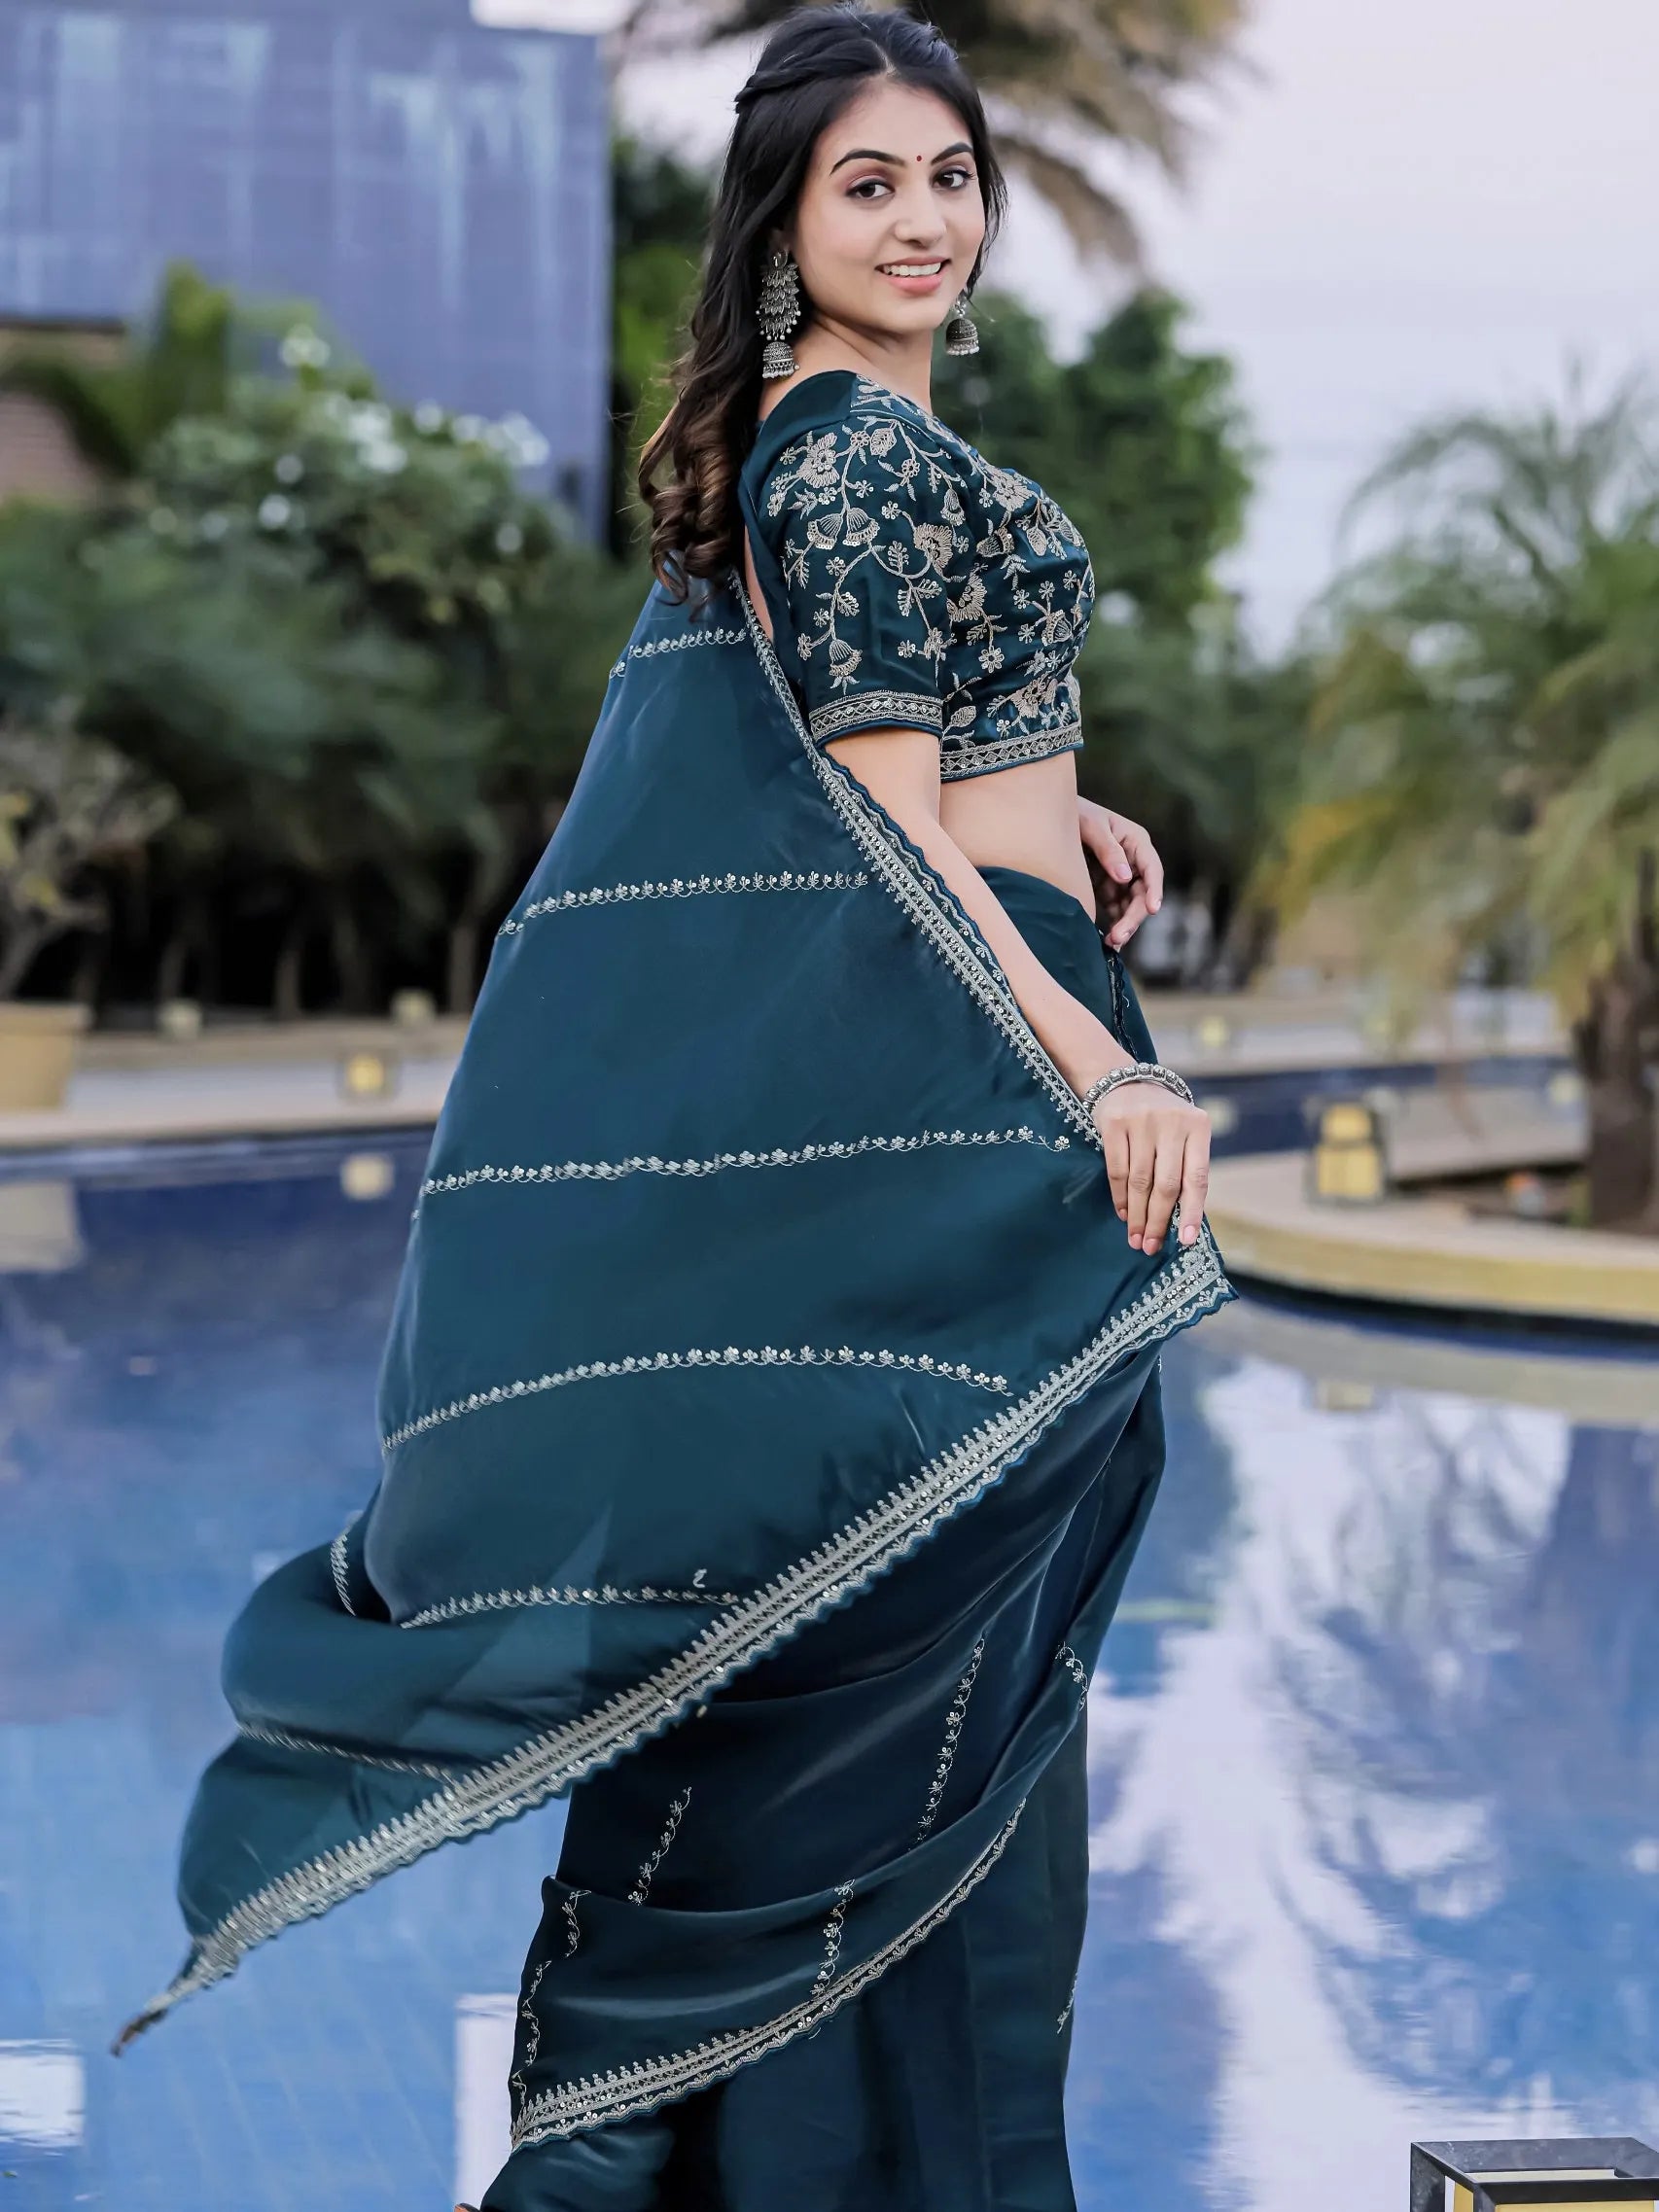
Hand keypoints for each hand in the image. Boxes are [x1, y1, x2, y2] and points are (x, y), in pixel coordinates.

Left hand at [1077, 799, 1163, 950]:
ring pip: (1130, 906)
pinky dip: (1113, 925)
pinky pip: (1115, 910)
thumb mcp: (1090, 825)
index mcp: (1136, 841)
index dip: (1155, 890)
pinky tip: (1107, 942)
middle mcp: (1133, 861)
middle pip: (1142, 893)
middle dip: (1133, 916)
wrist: (1049, 816)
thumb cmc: (1074, 813)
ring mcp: (1121, 877)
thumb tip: (1125, 877)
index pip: (1152, 869)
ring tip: (1111, 943)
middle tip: (1119, 936)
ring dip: (1124, 925)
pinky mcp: (1107, 888)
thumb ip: (1108, 849)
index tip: (1153, 909)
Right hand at [1091, 1082, 1209, 1254]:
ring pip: (1140, 1182)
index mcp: (1198, 1127)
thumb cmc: (1161, 1121)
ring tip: (1135, 1237)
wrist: (1126, 1083)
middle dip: (1158, 1220)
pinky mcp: (1115, 1123)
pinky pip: (1117, 1171)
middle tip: (1150, 1246)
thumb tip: (1182, 1222)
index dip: (1192, 1212)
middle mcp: (1172, 1123)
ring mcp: (1143, 1122)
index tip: (1186, 1240)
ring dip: (1137, 1215)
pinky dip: (1120, 1197)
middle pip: (1166, 1184)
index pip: (1197, 1178)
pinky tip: (1123, 1212)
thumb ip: (1185, 1168)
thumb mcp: (1182, 1135)